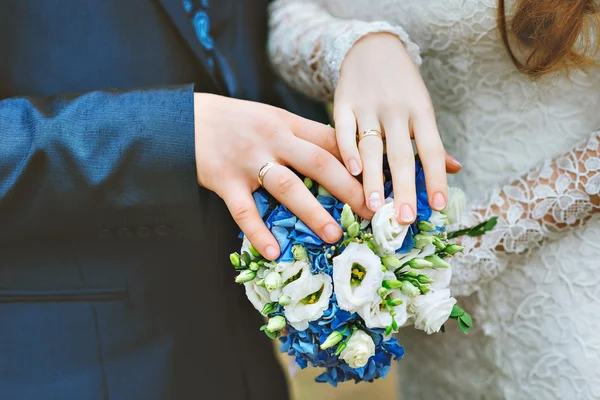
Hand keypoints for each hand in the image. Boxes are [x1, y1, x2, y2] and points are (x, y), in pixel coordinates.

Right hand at [194, 93, 371, 259]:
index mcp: (287, 123)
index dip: (359, 161)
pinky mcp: (223, 179)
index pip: (331, 140)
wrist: (184, 118)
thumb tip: (342, 157)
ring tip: (333, 235)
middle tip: (371, 213)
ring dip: (312, 211)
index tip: (380, 183)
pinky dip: (258, 232)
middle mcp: (272, 138)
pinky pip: (243, 210)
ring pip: (286, 186)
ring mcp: (248, 159)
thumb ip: (302, 135)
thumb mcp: (272, 119)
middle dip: (348, 188)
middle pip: (318, 162)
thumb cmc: (235, 122)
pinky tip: (272, 251)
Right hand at [334, 33, 457, 223]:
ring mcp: (368, 105)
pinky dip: (348, 151)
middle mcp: (396, 109)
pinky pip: (344, 130)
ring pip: (371, 146)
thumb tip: (455, 169)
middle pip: (402, 154)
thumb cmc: (401, 86)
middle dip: (404, 189)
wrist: (372, 47)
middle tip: (403, 219)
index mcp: (421, 111)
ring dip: (373, 179)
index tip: (438, 207)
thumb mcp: (422, 107)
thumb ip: (431, 140)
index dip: (436, 178)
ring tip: (373, 207)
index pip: (432, 150)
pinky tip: (352, 172)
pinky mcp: (343, 102)